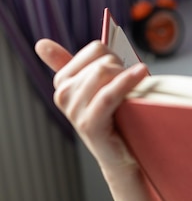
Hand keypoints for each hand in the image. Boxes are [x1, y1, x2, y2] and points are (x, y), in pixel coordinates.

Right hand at [35, 39, 169, 200]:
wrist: (122, 156)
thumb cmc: (115, 118)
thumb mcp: (95, 88)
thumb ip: (69, 65)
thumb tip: (41, 44)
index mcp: (63, 83)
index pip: (96, 49)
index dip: (117, 56)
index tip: (124, 70)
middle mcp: (64, 95)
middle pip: (102, 62)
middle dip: (124, 68)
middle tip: (133, 84)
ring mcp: (75, 111)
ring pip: (104, 74)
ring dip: (127, 76)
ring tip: (138, 87)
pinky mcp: (90, 124)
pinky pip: (108, 95)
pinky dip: (126, 82)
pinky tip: (141, 74)